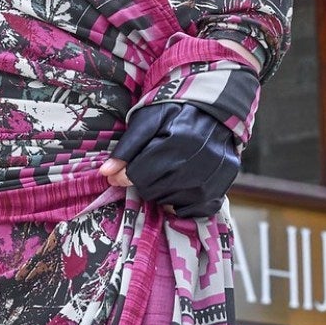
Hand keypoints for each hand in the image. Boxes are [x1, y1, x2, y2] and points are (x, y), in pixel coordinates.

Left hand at [104, 100, 240, 219]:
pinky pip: (188, 211)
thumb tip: (106, 173)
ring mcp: (210, 183)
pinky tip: (181, 184)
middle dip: (144, 181)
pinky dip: (180, 202)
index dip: (126, 174)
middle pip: (151, 191)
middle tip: (152, 165)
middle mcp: (196, 167)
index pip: (138, 175)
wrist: (216, 114)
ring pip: (167, 203)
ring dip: (161, 191)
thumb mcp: (148, 120)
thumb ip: (127, 147)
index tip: (125, 169)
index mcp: (177, 144)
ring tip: (169, 170)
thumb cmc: (176, 113)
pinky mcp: (219, 193)